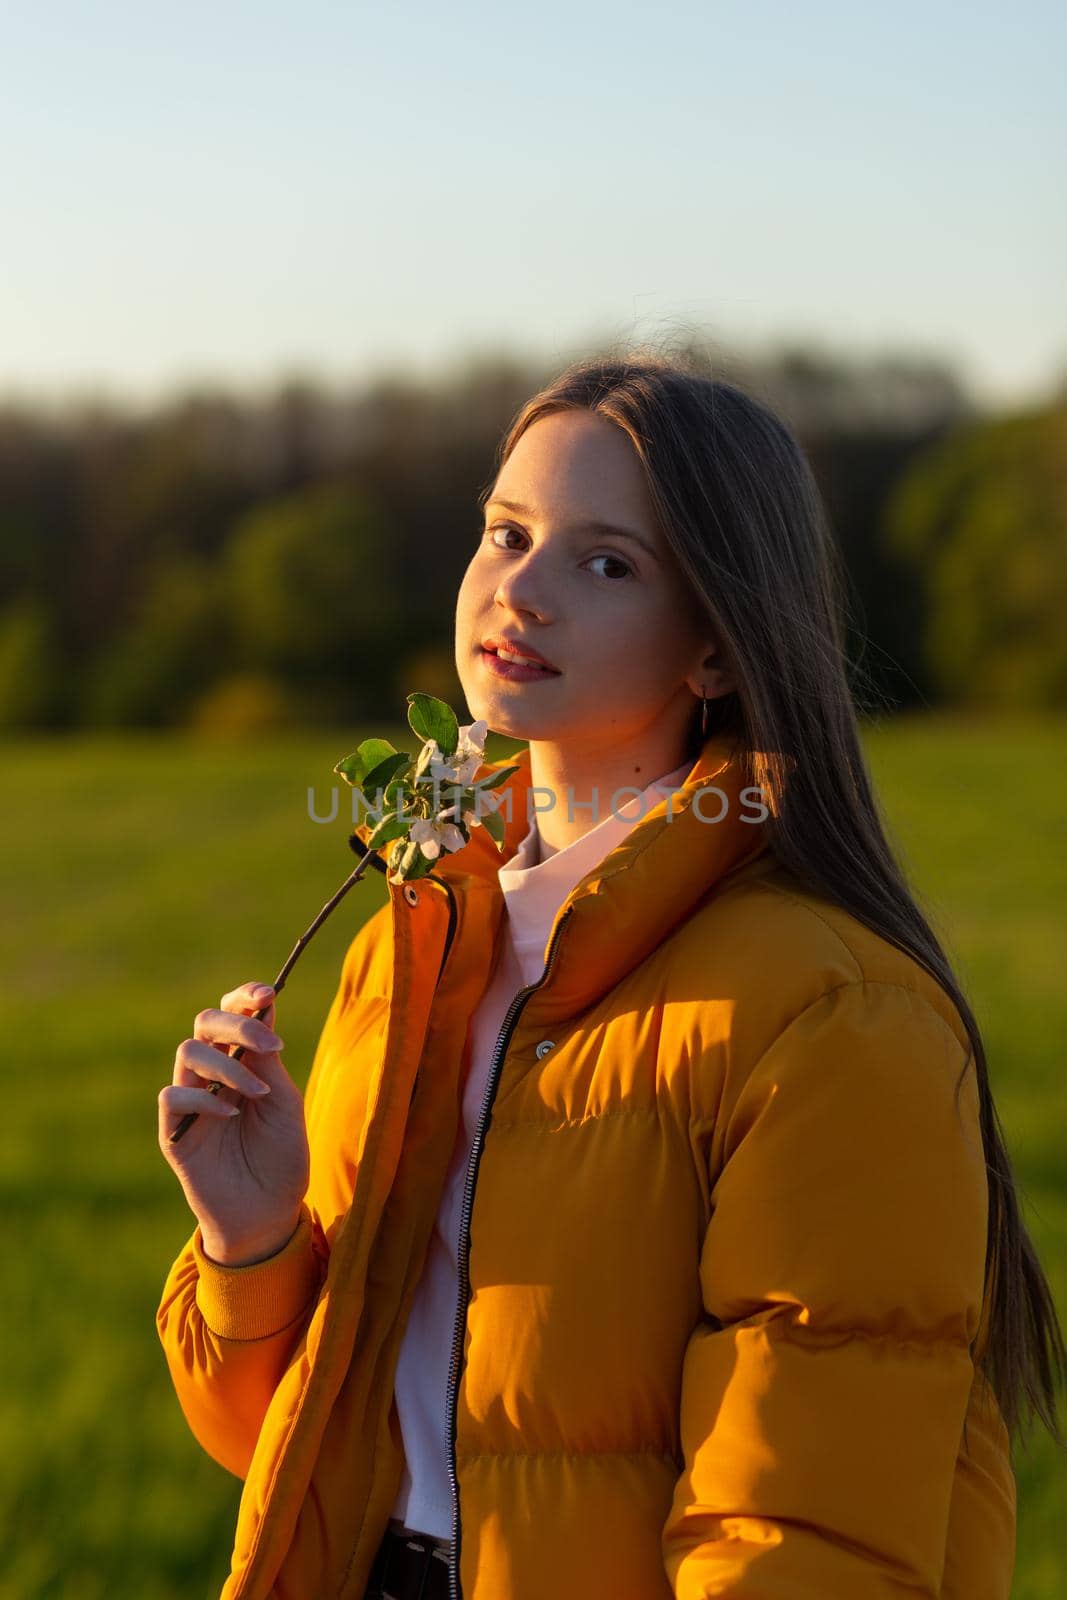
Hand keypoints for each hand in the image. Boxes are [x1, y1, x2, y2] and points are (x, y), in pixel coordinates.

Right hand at [157, 982, 309, 1264]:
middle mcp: (212, 1075)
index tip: (267, 995)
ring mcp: (191, 1101)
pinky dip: (204, 1097)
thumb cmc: (281, 1158)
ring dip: (226, 1064)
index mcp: (242, 1062)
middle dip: (237, 1024)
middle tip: (270, 1045)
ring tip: (257, 1093)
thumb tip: (262, 1010)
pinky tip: (231, 1114)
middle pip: (205, 1024)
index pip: (232, 1015)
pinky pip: (173, 1096)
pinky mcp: (173, 1132)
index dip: (244, 998)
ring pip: (187, 1052)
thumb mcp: (284, 1103)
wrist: (269, 1215)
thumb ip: (268, 1061)